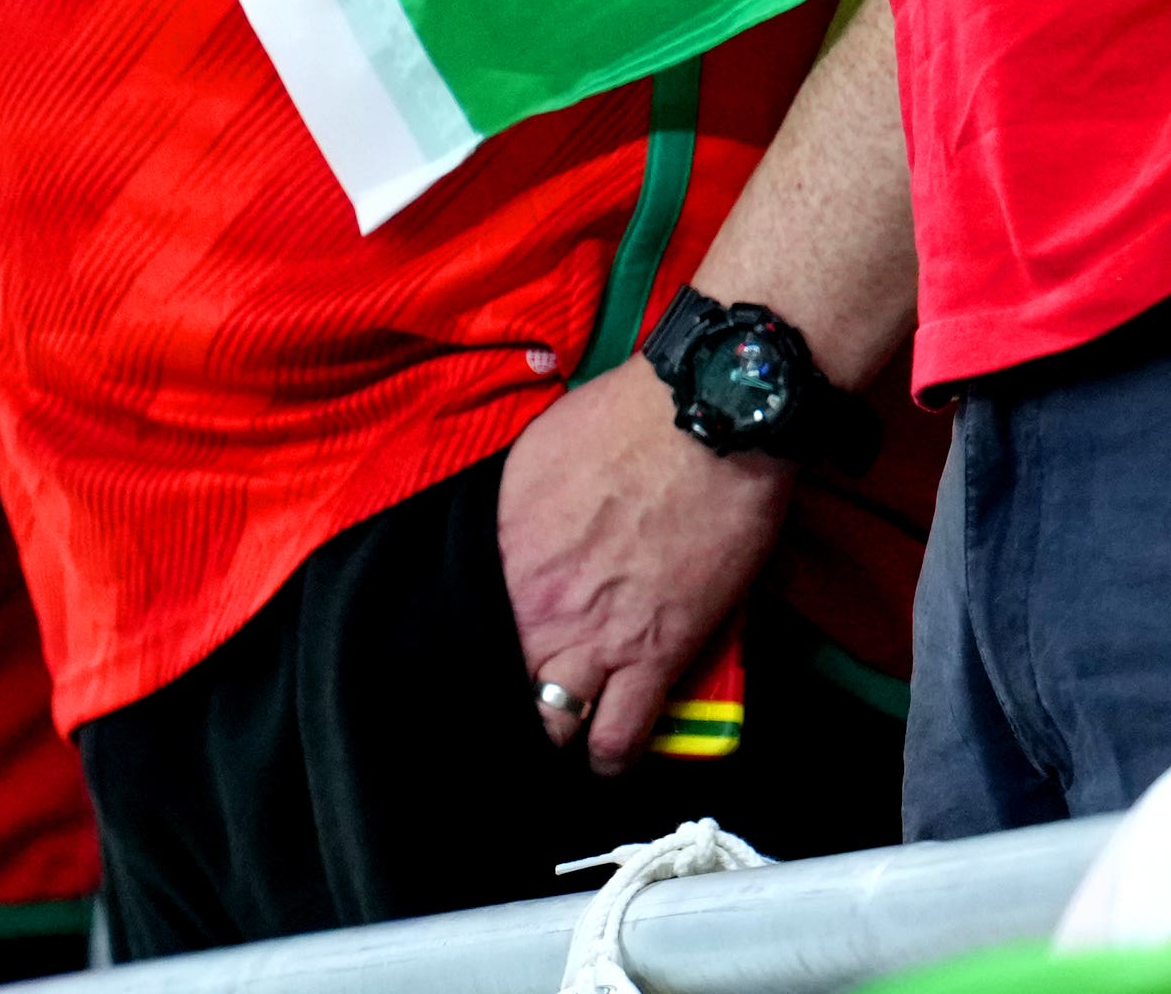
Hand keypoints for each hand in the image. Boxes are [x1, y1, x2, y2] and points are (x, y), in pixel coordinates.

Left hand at [496, 361, 784, 774]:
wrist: (711, 415)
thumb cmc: (626, 419)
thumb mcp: (535, 458)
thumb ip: (510, 518)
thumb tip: (503, 543)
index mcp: (501, 558)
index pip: (458, 636)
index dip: (468, 655)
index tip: (481, 661)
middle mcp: (538, 611)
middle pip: (499, 689)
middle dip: (506, 700)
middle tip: (520, 700)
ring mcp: (595, 640)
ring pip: (550, 727)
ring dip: (555, 733)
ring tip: (565, 734)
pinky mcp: (656, 656)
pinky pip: (619, 738)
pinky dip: (611, 754)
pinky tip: (609, 754)